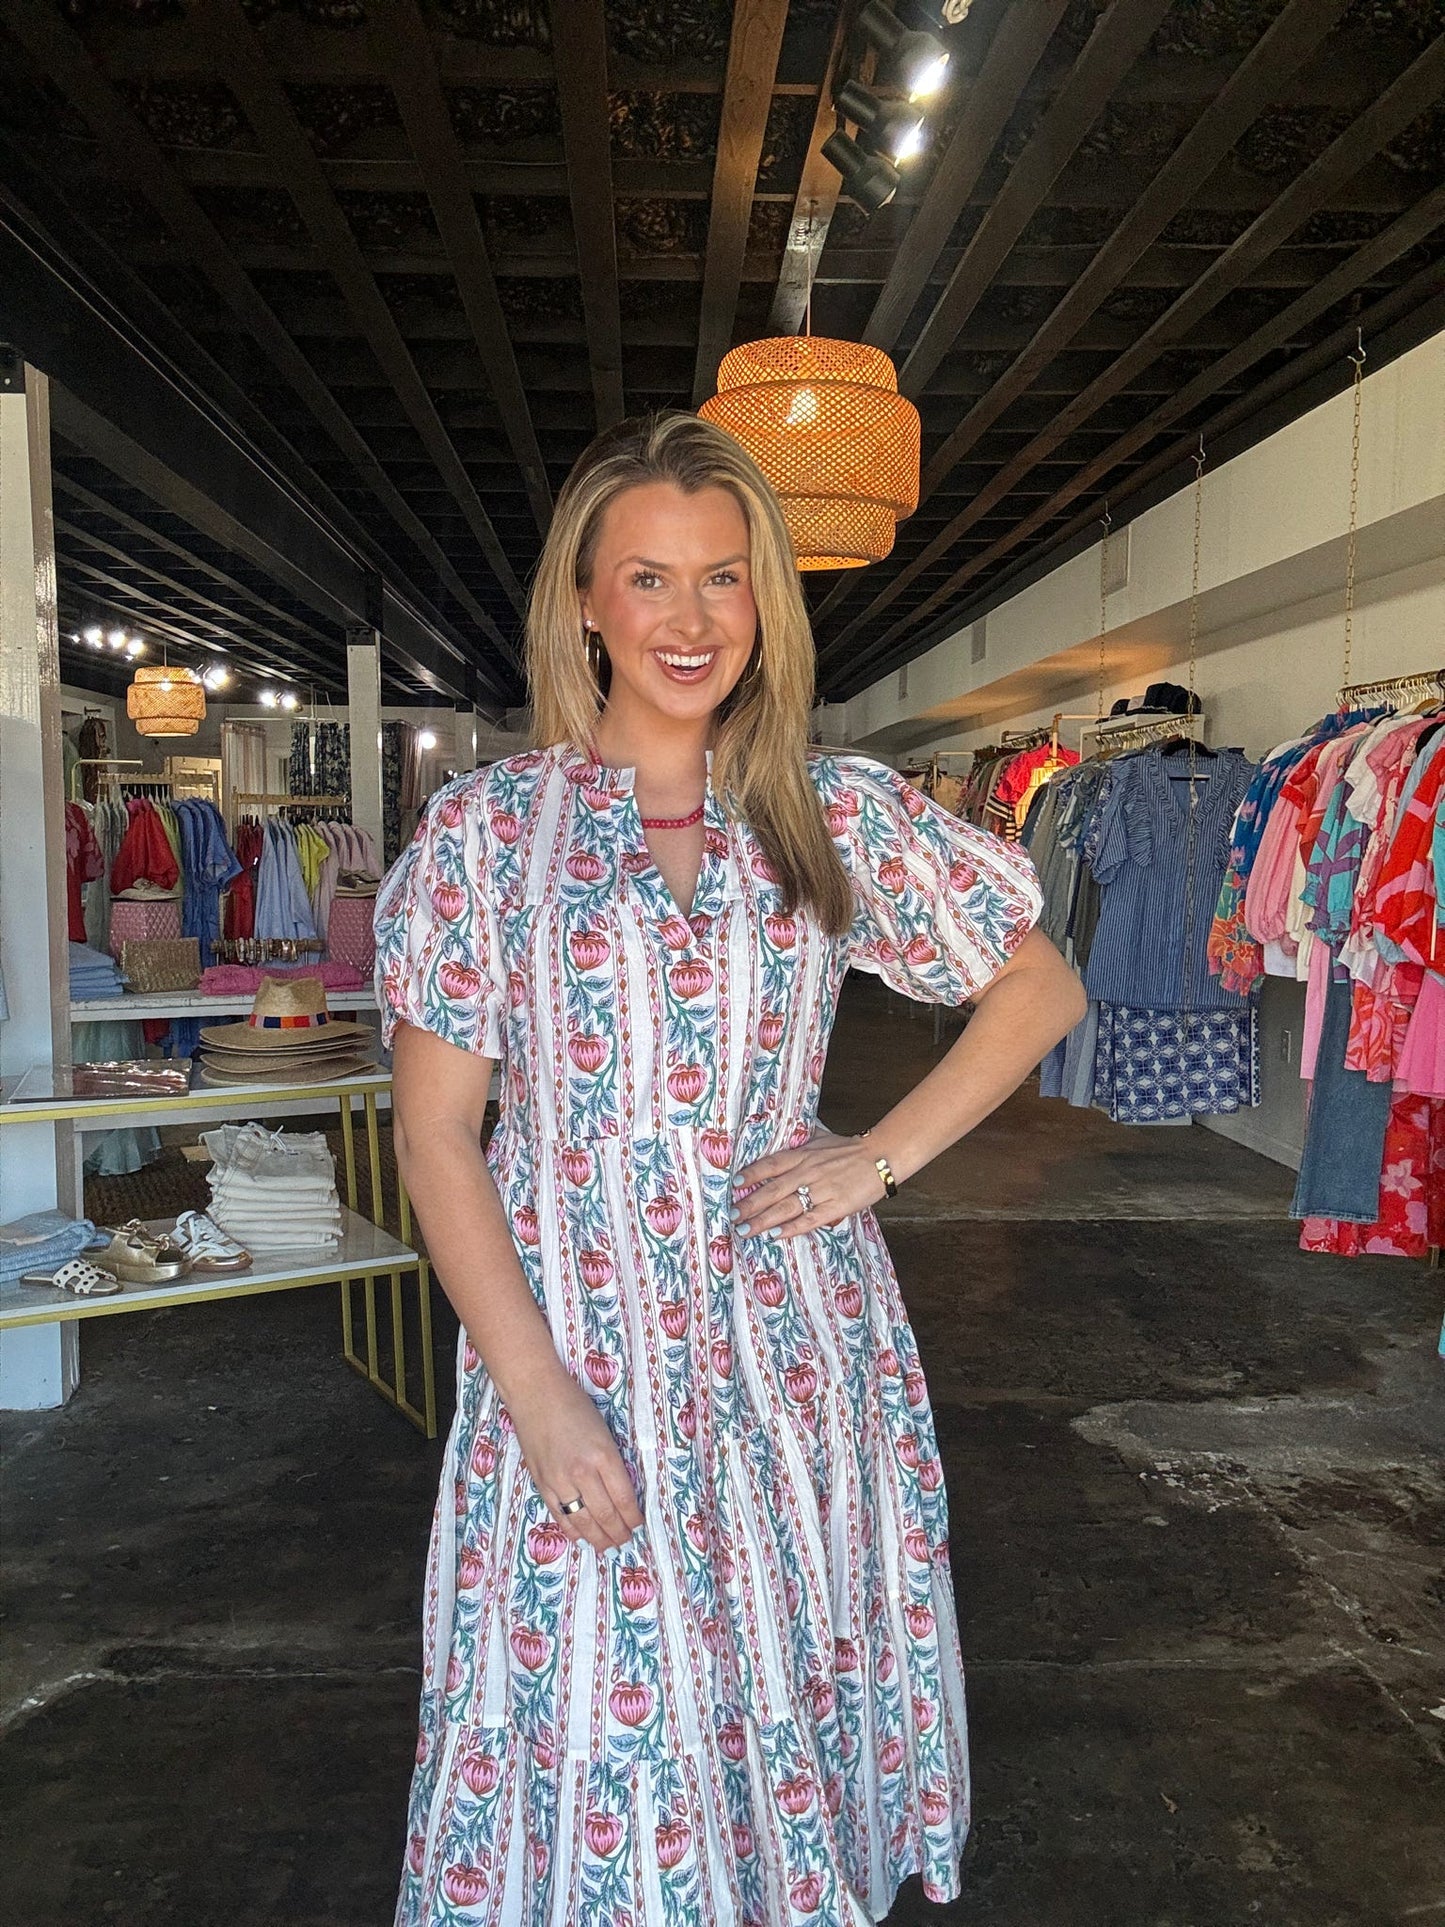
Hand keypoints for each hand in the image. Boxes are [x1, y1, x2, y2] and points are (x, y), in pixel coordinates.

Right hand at [506, 1372, 643, 1554]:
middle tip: (626, 1542)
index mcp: (603, 1456)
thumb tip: (620, 1494)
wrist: (536, 1393)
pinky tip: (582, 1537)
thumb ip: (611, 1463)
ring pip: (582, 1521)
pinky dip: (572, 1530)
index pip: (624, 1499)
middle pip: (606, 1515)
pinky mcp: (541, 1483)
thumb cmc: (575, 1405)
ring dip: (598, 1538)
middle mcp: (582, 1473)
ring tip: (608, 1547)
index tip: (639, 1526)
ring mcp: (559, 1481)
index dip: (633, 1518)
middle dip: (619, 1533)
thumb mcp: (604, 1431)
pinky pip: (559, 1515)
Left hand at [731, 1124, 888, 1241]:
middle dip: (750, 1204)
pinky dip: (792, 1228)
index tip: (734, 1184)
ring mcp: (822, 1190)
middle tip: (732, 1215)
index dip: (752, 1174)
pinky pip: (809, 1219)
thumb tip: (781, 1131)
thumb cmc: (850, 1148)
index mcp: (803, 1155)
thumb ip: (800, 1139)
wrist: (881, 1156)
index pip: (771, 1164)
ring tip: (745, 1230)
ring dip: (763, 1220)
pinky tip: (776, 1235)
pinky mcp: (836, 1206)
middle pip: (772, 1190)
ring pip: (786, 1207)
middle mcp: (808, 1172)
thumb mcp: (821, 1137)